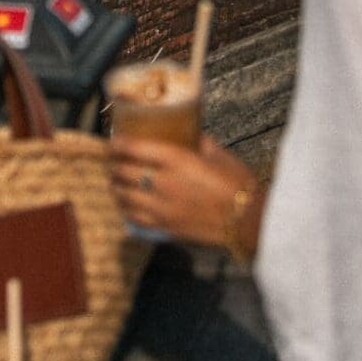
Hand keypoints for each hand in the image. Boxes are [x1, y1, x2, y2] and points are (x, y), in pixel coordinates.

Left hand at [109, 132, 263, 253]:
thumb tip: (187, 133)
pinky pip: (134, 218)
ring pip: (124, 197)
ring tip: (115, 182)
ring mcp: (162, 207)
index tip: (113, 141)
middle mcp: (163, 183)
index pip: (134, 148)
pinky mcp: (165, 227)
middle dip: (113, 165)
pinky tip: (126, 204)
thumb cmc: (238, 183)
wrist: (249, 220)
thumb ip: (197, 142)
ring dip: (116, 187)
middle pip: (123, 172)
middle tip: (113, 161)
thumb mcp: (218, 154)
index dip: (118, 144)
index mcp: (175, 159)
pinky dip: (126, 209)